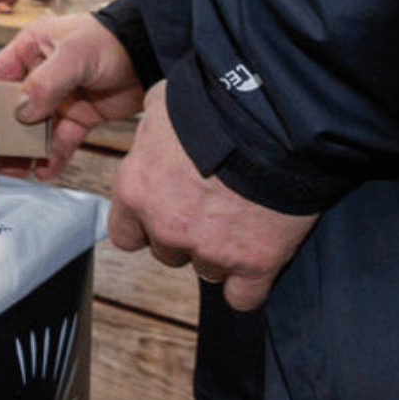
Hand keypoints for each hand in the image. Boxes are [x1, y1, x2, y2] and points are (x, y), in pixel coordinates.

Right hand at [0, 13, 142, 177]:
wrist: (151, 54)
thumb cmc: (110, 40)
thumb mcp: (74, 54)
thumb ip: (45, 82)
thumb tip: (21, 113)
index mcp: (30, 48)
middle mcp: (41, 74)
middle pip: (13, 108)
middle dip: (6, 133)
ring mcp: (61, 97)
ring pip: (36, 129)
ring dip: (27, 150)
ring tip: (18, 170)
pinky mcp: (81, 116)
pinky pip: (61, 140)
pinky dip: (53, 157)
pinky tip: (45, 171)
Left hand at [108, 82, 317, 312]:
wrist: (272, 119)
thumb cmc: (215, 103)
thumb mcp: (162, 106)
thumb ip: (152, 133)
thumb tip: (156, 130)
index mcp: (137, 189)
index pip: (126, 234)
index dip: (147, 226)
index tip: (163, 215)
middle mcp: (166, 225)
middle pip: (167, 252)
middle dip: (186, 235)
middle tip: (211, 207)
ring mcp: (209, 248)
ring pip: (206, 270)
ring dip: (220, 253)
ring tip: (242, 219)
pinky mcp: (253, 263)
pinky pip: (243, 296)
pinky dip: (250, 284)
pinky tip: (258, 261)